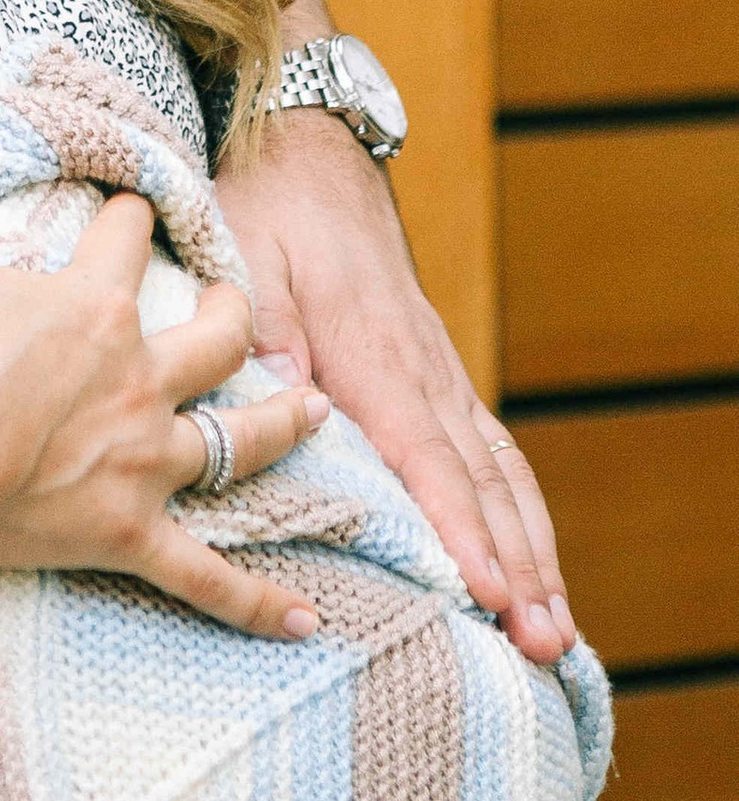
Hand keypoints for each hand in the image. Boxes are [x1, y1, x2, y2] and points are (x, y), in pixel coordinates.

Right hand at [0, 97, 328, 641]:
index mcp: (94, 307)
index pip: (129, 241)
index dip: (127, 222)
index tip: (127, 214)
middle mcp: (136, 379)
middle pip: (216, 335)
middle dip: (234, 310)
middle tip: (238, 302)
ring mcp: (140, 461)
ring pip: (236, 441)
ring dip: (280, 424)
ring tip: (314, 408)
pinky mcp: (125, 532)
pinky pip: (205, 576)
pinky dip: (255, 602)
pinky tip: (305, 623)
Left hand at [218, 108, 572, 663]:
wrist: (308, 156)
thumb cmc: (268, 211)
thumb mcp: (245, 259)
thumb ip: (263, 337)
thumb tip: (290, 408)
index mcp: (374, 353)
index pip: (427, 456)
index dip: (459, 527)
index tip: (485, 590)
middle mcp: (422, 371)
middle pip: (484, 483)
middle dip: (518, 568)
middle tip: (543, 644)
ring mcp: (439, 375)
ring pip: (502, 475)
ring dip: (533, 554)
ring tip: (556, 632)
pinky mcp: (439, 377)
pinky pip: (493, 455)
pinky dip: (521, 515)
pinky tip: (532, 566)